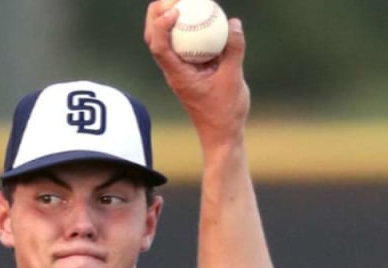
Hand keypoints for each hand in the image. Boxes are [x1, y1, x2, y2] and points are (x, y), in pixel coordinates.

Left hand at [144, 0, 250, 144]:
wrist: (222, 134)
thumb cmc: (225, 112)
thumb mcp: (233, 79)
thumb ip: (234, 50)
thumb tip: (233, 23)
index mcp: (177, 74)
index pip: (158, 46)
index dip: (161, 24)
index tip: (177, 10)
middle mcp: (173, 70)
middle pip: (154, 38)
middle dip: (157, 14)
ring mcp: (180, 70)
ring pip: (165, 40)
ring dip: (168, 19)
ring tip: (182, 1)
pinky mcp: (190, 70)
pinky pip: (184, 45)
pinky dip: (187, 29)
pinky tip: (202, 17)